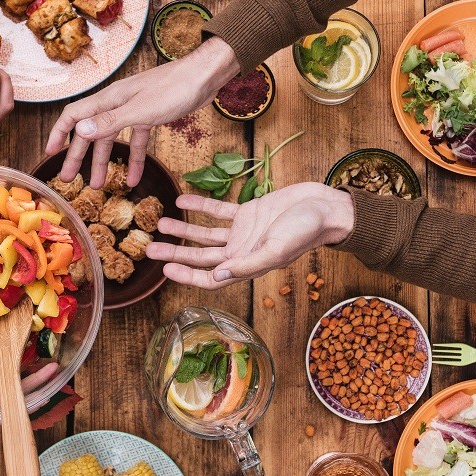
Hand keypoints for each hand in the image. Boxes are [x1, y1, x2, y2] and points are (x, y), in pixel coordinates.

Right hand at [45, 37, 239, 188]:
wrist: (204, 76)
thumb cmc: (175, 88)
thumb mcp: (141, 110)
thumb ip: (111, 122)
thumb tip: (80, 132)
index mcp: (109, 99)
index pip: (74, 115)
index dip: (59, 133)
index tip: (50, 154)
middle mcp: (117, 103)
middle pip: (91, 132)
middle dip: (78, 156)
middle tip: (69, 179)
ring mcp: (134, 110)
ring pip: (113, 139)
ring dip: (105, 162)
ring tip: (98, 186)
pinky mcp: (151, 116)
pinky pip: (137, 141)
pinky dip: (135, 160)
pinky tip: (134, 179)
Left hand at [144, 183, 354, 288]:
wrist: (325, 206)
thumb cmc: (306, 231)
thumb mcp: (276, 249)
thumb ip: (247, 264)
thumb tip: (217, 277)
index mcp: (247, 264)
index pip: (210, 276)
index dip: (187, 275)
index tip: (165, 269)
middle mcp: (241, 251)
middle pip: (201, 255)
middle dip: (176, 252)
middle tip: (149, 247)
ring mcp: (243, 231)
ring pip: (206, 234)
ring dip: (184, 229)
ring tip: (161, 222)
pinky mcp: (249, 212)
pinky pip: (219, 210)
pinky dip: (201, 205)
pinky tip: (182, 198)